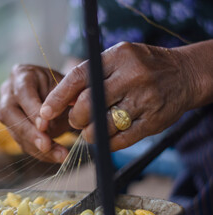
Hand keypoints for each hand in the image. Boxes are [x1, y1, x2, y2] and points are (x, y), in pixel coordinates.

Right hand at [0, 64, 71, 162]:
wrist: (59, 95)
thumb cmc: (62, 88)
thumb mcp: (64, 88)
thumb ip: (58, 102)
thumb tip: (48, 124)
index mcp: (22, 74)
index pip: (22, 92)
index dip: (32, 109)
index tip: (45, 125)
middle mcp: (9, 91)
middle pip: (9, 113)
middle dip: (29, 132)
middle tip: (46, 145)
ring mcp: (8, 110)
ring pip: (14, 131)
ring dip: (36, 147)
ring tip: (59, 155)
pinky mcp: (12, 129)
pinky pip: (21, 143)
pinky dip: (39, 152)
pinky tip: (55, 156)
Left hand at [41, 41, 198, 150]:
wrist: (184, 75)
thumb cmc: (142, 67)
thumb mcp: (118, 58)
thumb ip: (93, 75)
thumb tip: (63, 100)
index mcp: (117, 57)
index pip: (78, 77)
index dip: (58, 97)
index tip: (45, 112)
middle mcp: (131, 77)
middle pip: (87, 105)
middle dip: (75, 118)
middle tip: (76, 120)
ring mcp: (144, 100)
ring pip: (102, 126)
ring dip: (90, 133)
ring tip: (91, 129)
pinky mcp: (153, 122)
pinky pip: (120, 140)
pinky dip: (107, 142)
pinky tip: (106, 137)